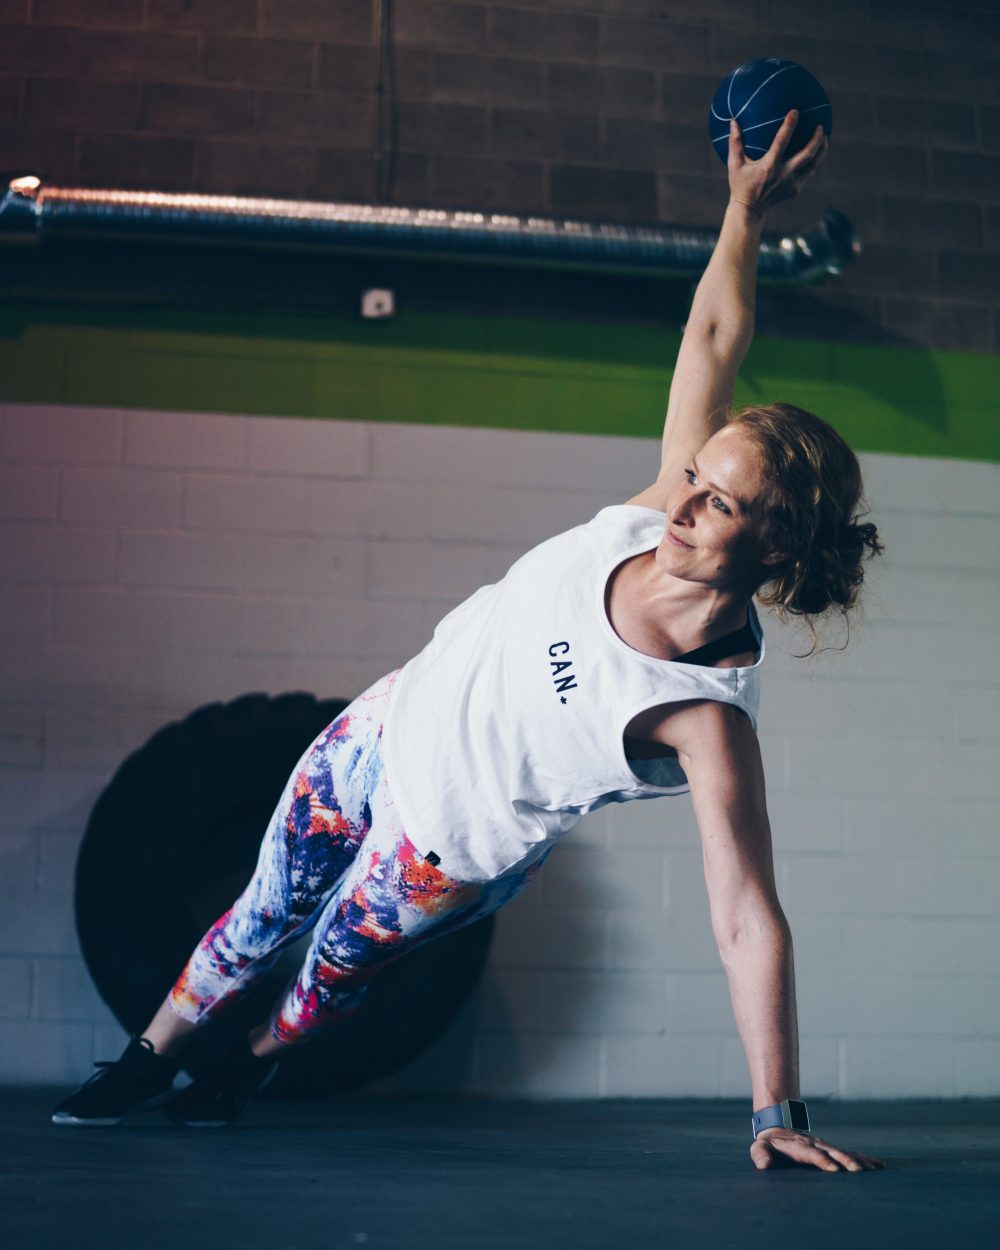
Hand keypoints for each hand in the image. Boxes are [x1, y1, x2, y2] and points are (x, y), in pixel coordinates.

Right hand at [728, 110, 828, 216]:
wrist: (749, 211)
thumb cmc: (740, 185)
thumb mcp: (734, 165)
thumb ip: (735, 143)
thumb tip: (733, 121)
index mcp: (769, 166)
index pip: (781, 142)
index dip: (789, 125)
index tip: (795, 112)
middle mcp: (783, 174)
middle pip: (807, 154)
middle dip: (816, 139)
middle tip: (820, 126)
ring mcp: (791, 183)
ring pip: (813, 164)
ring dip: (821, 150)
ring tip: (824, 137)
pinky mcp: (795, 190)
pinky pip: (808, 172)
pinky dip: (814, 161)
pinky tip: (817, 153)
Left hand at [750, 1127, 885, 1171]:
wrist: (778, 1128)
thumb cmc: (769, 1145)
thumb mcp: (760, 1148)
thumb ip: (760, 1155)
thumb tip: (764, 1166)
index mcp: (798, 1146)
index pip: (812, 1153)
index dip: (822, 1160)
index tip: (833, 1169)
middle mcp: (815, 1144)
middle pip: (832, 1152)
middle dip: (845, 1161)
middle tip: (859, 1171)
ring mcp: (824, 1146)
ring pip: (843, 1153)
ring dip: (857, 1160)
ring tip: (873, 1169)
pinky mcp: (831, 1150)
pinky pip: (849, 1154)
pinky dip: (863, 1159)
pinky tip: (877, 1166)